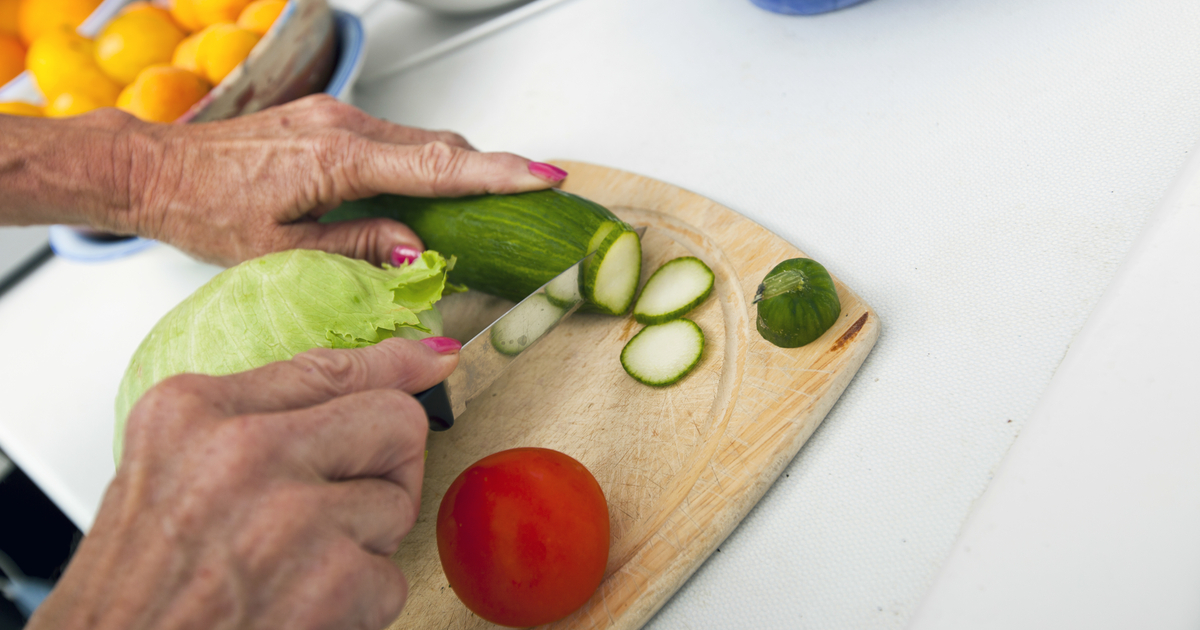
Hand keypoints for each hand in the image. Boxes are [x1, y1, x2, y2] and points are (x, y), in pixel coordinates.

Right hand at [27, 337, 460, 629]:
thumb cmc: (137, 590)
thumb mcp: (171, 473)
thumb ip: (258, 418)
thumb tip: (382, 375)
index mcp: (193, 412)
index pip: (328, 367)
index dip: (393, 365)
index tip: (432, 359)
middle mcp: (241, 451)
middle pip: (393, 421)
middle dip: (387, 468)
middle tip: (340, 509)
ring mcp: (290, 515)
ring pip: (397, 505)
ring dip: (362, 548)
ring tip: (294, 571)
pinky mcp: (331, 580)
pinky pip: (391, 578)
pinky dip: (357, 606)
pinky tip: (300, 611)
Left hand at [120, 95, 565, 265]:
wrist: (156, 169)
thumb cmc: (207, 210)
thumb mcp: (283, 249)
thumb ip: (358, 243)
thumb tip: (418, 245)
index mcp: (337, 158)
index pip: (437, 167)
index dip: (498, 173)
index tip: (545, 176)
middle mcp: (343, 125)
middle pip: (439, 147)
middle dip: (490, 172)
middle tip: (532, 197)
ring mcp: (336, 116)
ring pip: (419, 141)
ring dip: (456, 170)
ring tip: (486, 207)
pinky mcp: (328, 119)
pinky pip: (394, 139)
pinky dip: (423, 165)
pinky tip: (427, 195)